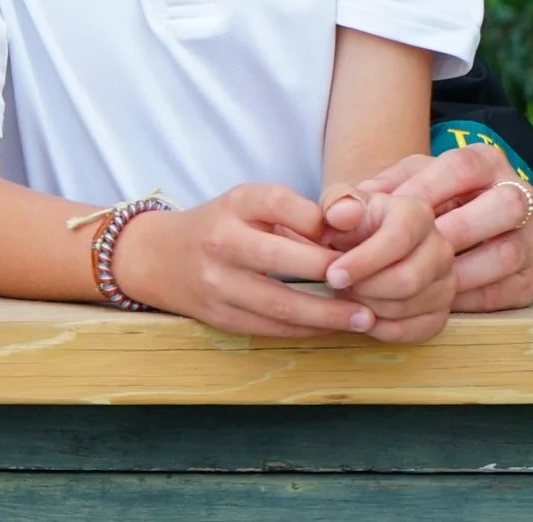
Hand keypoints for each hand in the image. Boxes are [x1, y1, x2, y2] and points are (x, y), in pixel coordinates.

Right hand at [113, 184, 377, 337]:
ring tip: (365, 318)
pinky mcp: (219, 316)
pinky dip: (305, 329)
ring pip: (279, 304)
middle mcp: (220, 242)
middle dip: (331, 275)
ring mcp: (216, 282)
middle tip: (374, 287)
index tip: (357, 238)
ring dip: (327, 315)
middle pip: (281, 259)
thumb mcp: (249, 205)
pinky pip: (270, 327)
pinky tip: (331, 327)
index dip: (321, 222)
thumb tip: (350, 236)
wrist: (158, 258)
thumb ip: (294, 216)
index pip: (281, 204)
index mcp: (233, 204)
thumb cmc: (220, 226)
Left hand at [317, 184, 454, 343]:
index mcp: (417, 213)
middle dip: (364, 288)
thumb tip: (341, 214)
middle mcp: (440, 247)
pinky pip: (413, 331)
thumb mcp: (336, 205)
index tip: (333, 275)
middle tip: (339, 286)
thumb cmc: (348, 225)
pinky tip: (362, 313)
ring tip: (349, 292)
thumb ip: (336, 203)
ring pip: (407, 307)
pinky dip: (381, 329)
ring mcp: (445, 282)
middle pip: (407, 280)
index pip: (398, 240)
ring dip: (368, 307)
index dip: (363, 262)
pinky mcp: (441, 312)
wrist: (361, 246)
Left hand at [356, 143, 532, 312]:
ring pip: (505, 254)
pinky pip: (504, 293)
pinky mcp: (528, 282)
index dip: (424, 190)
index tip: (386, 212)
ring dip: (456, 273)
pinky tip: (429, 301)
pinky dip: (466, 301)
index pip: (461, 167)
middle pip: (502, 207)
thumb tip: (339, 215)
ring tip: (409, 282)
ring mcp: (529, 241)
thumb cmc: (402, 209)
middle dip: (454, 230)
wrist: (428, 239)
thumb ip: (353, 196)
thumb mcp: (381, 191)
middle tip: (410, 251)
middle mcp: (517, 196)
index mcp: (483, 162)